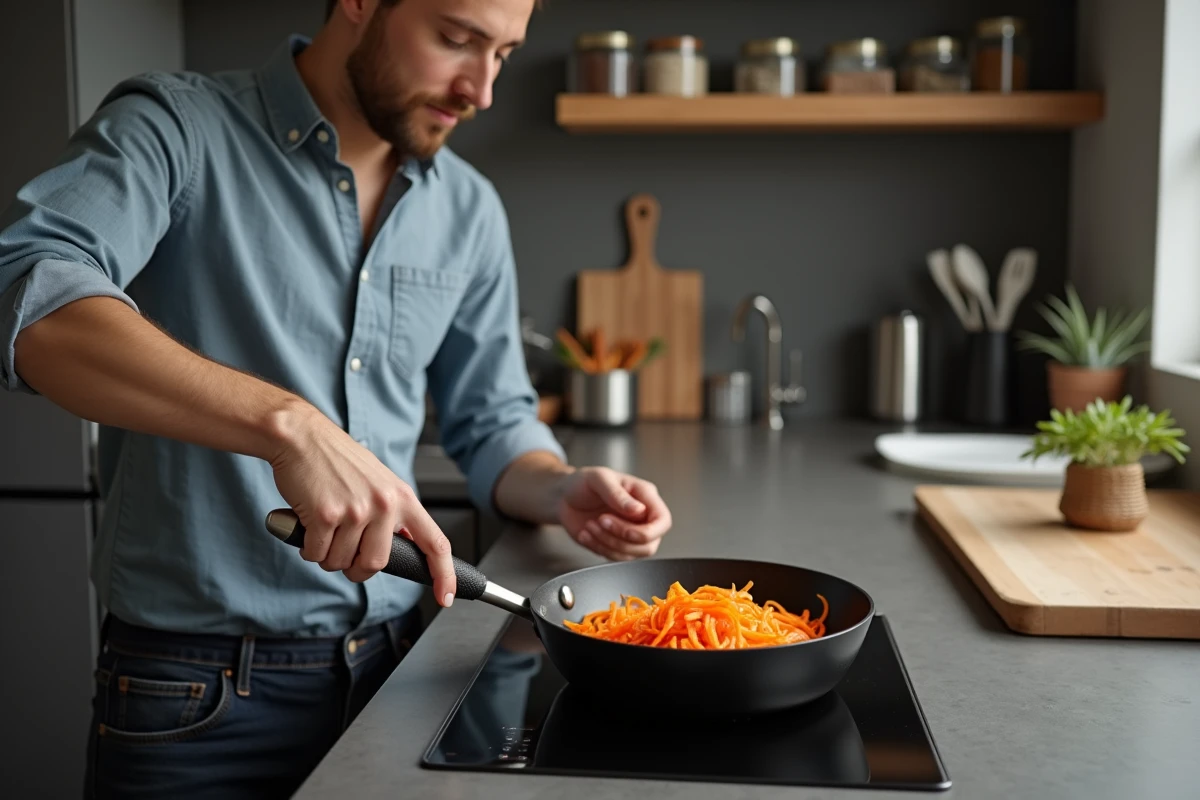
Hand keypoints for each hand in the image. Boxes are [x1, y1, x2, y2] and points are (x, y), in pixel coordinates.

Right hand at [267, 403, 456, 604]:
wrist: (302, 437)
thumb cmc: (337, 461)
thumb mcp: (380, 483)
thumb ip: (394, 515)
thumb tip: (407, 546)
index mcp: (402, 498)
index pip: (435, 543)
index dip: (443, 575)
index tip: (445, 597)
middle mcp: (384, 505)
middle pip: (375, 564)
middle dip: (355, 567)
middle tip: (343, 550)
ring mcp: (355, 510)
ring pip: (341, 562)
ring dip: (327, 555)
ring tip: (324, 527)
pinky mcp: (325, 515)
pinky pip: (316, 554)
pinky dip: (308, 548)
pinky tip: (308, 524)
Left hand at [557, 467, 671, 560]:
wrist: (563, 496)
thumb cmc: (583, 482)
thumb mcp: (599, 479)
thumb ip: (618, 494)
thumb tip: (638, 510)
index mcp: (645, 497)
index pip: (662, 522)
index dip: (647, 532)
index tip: (625, 529)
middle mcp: (641, 517)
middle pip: (649, 544)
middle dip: (621, 538)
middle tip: (600, 520)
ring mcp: (629, 533)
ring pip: (631, 555)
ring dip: (607, 543)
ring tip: (590, 525)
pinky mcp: (614, 545)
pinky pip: (613, 557)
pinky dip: (597, 547)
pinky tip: (585, 533)